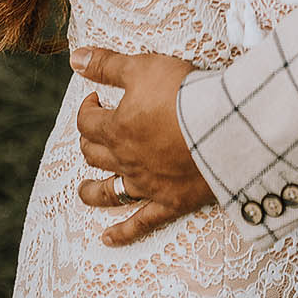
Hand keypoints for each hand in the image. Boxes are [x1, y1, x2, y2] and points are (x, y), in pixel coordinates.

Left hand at [72, 46, 215, 245]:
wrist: (223, 127)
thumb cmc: (183, 93)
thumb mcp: (143, 67)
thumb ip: (107, 64)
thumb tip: (74, 58)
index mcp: (116, 129)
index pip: (87, 121)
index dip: (86, 108)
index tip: (96, 99)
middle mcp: (125, 160)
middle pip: (95, 155)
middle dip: (89, 142)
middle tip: (95, 133)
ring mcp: (146, 185)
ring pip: (109, 192)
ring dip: (92, 192)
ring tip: (83, 192)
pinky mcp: (170, 202)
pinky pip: (141, 222)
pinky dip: (122, 233)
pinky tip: (107, 239)